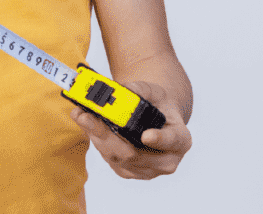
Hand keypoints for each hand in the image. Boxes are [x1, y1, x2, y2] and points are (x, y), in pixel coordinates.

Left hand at [71, 80, 191, 179]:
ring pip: (118, 158)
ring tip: (82, 116)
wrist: (154, 117)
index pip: (173, 140)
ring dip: (97, 137)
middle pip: (135, 153)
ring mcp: (147, 170)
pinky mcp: (129, 172)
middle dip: (108, 135)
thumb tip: (124, 89)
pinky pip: (110, 160)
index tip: (146, 135)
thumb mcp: (154, 91)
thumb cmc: (157, 105)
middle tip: (88, 118)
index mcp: (180, 139)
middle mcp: (167, 160)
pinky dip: (96, 141)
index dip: (160, 139)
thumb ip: (141, 89)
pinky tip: (87, 125)